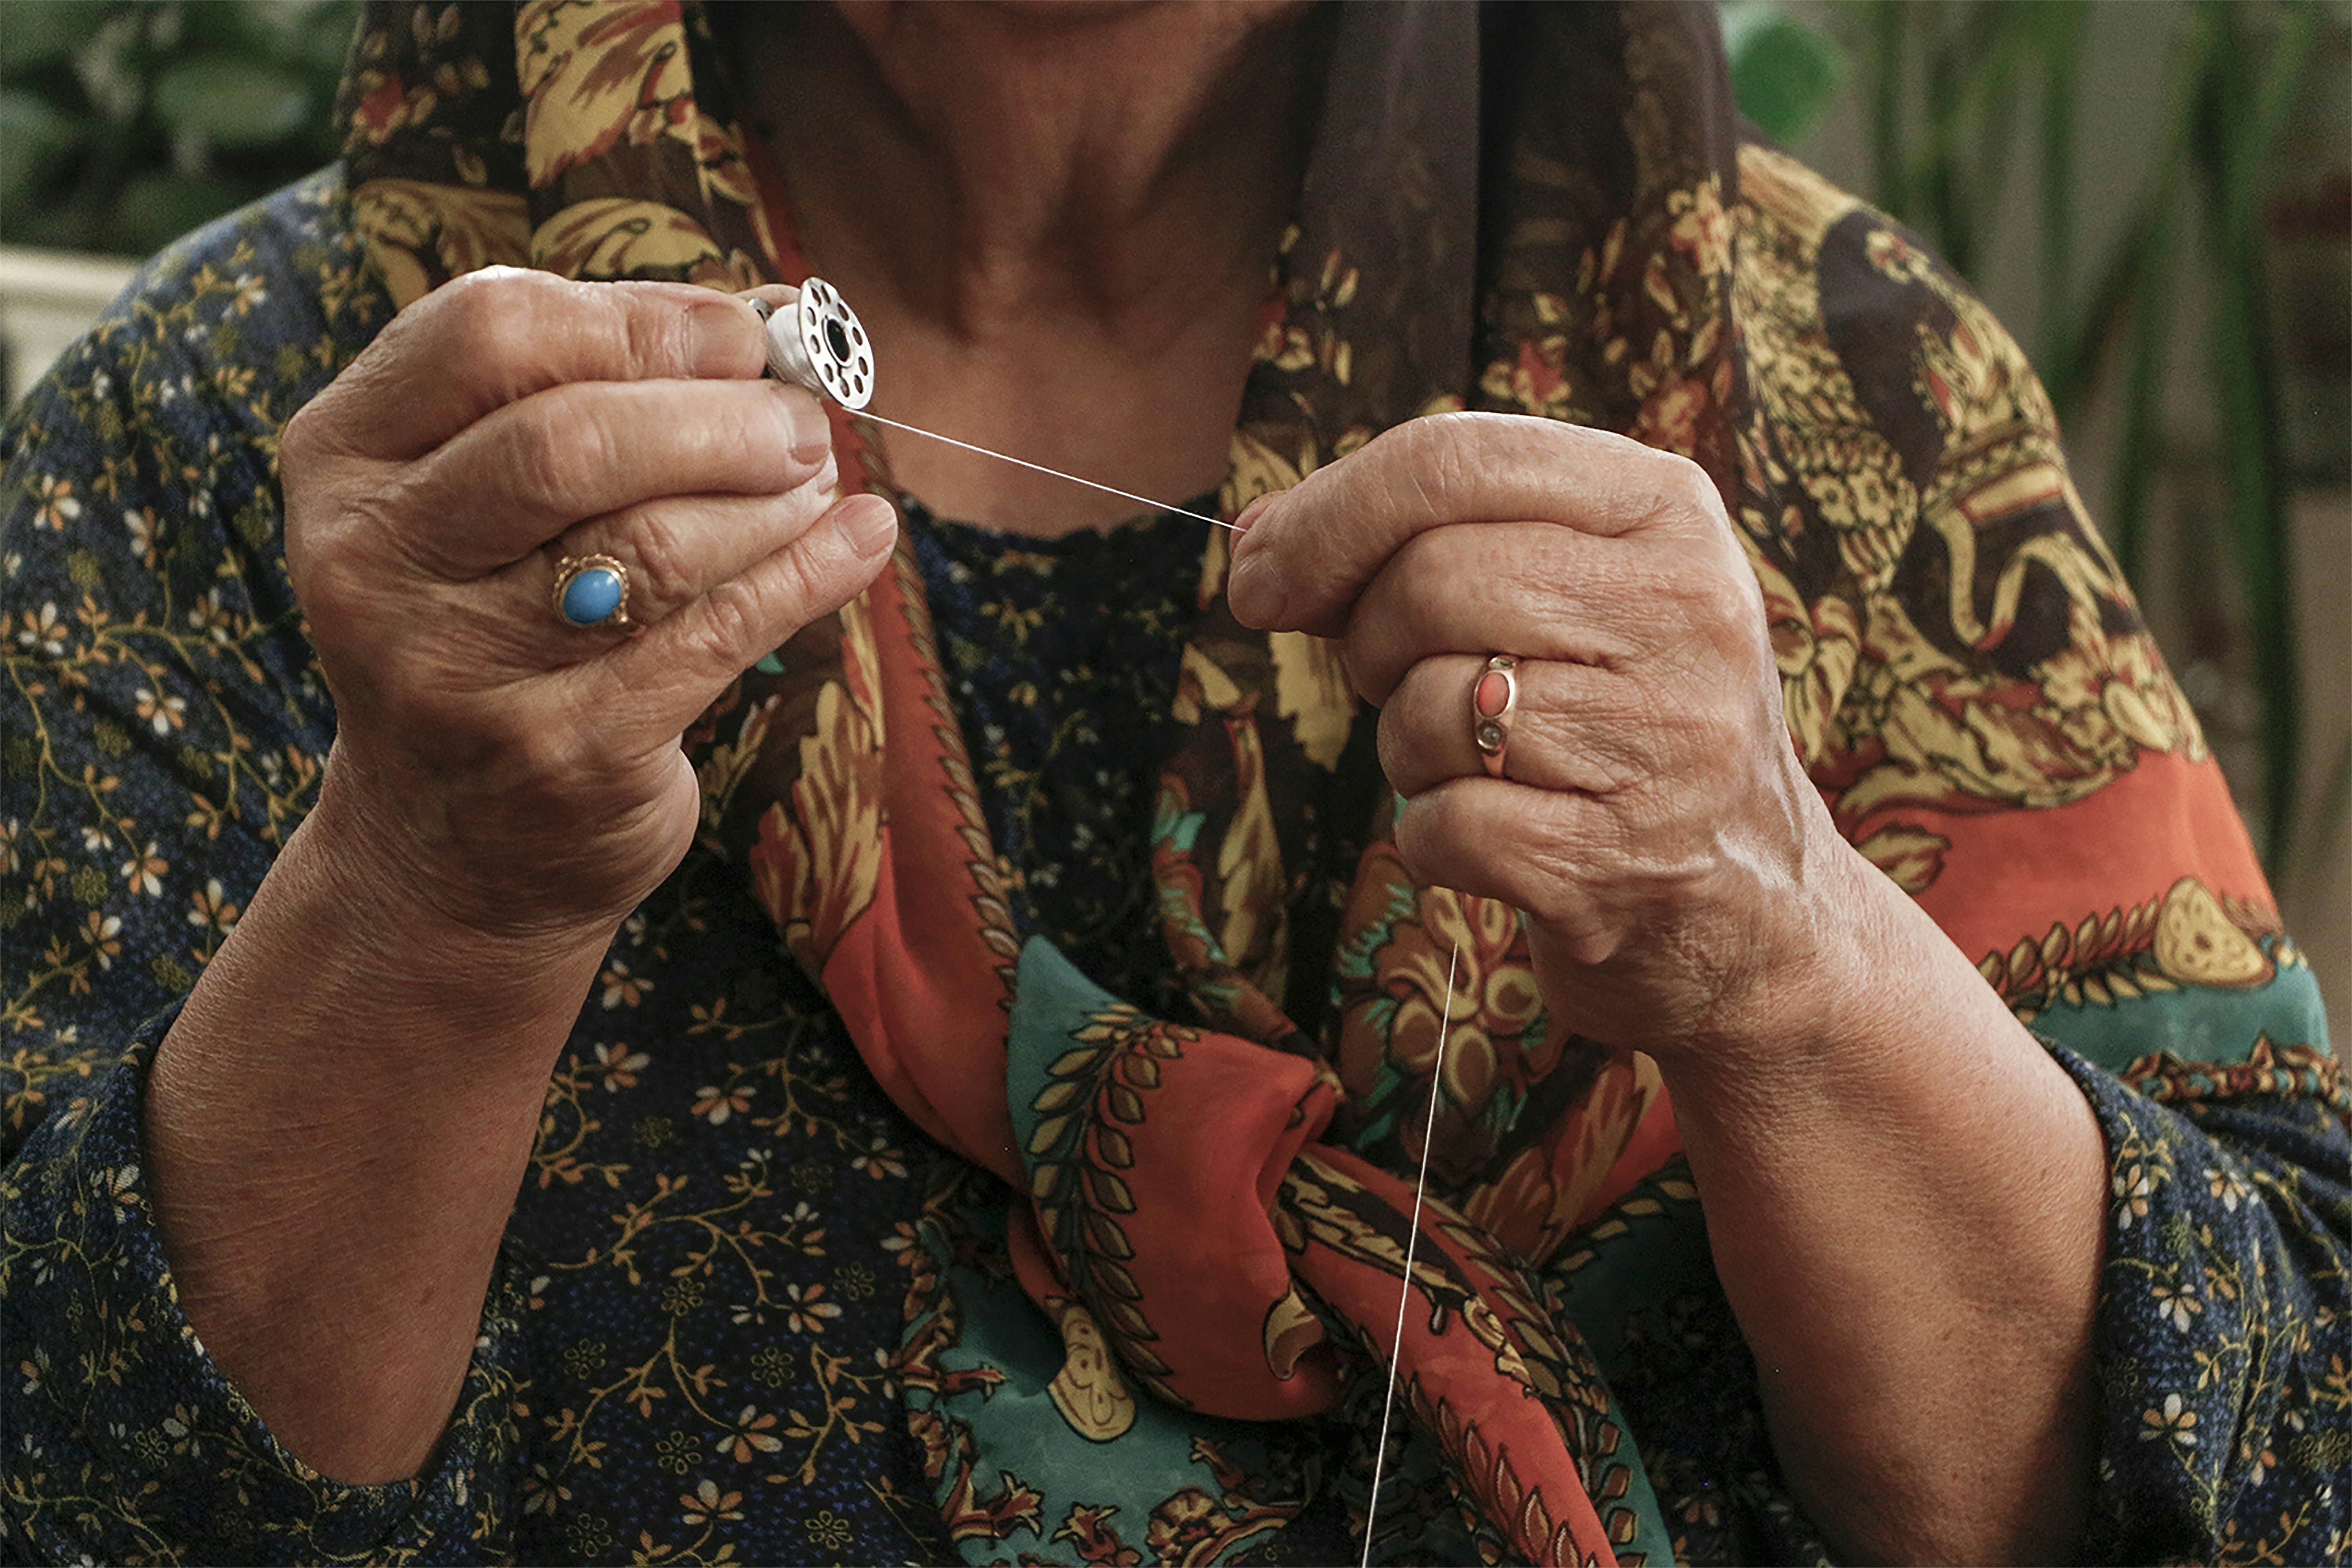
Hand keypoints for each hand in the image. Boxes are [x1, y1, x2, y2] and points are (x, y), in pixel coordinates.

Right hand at [280, 269, 897, 948]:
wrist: (452, 849)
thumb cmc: (499, 624)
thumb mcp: (497, 497)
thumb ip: (603, 391)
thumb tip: (769, 312)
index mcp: (345, 458)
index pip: (490, 330)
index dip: (640, 320)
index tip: (739, 334)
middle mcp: (374, 561)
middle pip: (572, 440)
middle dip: (718, 418)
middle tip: (801, 423)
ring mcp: (454, 668)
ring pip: (653, 543)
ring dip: (769, 501)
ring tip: (819, 484)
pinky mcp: (557, 753)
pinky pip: (713, 638)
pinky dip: (807, 575)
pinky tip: (863, 539)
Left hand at [1226, 411, 1855, 1062]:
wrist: (1747, 909)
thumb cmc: (1611, 724)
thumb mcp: (1560, 593)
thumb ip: (1422, 542)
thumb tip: (1258, 544)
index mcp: (1666, 509)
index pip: (1454, 457)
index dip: (1326, 514)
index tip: (1259, 574)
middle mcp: (1687, 609)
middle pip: (1430, 581)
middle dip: (1372, 642)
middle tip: (1404, 684)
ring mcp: (1669, 740)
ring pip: (1430, 707)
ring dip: (1408, 748)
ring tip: (1482, 765)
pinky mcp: (1624, 862)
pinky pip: (1443, 825)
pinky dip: (1435, 838)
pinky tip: (1502, 837)